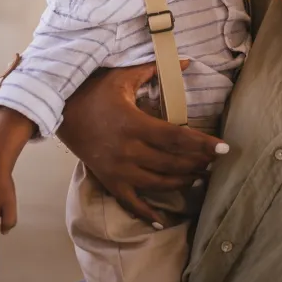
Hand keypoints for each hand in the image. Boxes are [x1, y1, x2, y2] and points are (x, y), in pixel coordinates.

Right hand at [56, 61, 228, 226]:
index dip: (202, 144)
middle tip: (215, 162)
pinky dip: (147, 213)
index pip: (176, 138)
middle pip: (172, 163)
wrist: (57, 111)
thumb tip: (185, 61)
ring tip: (199, 177)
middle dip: (198, 164)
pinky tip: (162, 221)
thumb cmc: (92, 91)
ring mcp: (118, 169)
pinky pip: (130, 202)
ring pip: (158, 183)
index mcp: (134, 124)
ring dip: (182, 182)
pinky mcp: (108, 180)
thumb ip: (153, 69)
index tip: (224, 148)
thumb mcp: (121, 76)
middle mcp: (128, 150)